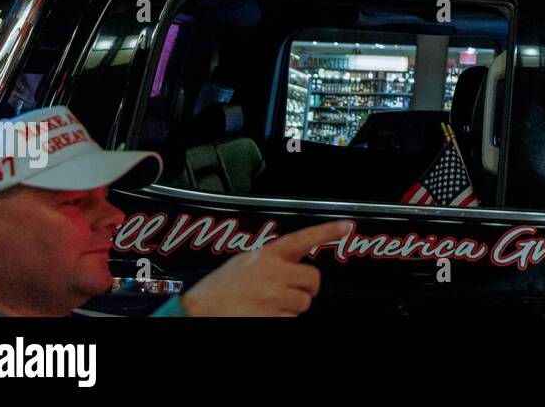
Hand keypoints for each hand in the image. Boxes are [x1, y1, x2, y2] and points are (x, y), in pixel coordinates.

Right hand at [178, 219, 353, 316]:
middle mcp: (274, 273)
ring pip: (303, 303)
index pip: (304, 239)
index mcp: (266, 255)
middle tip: (280, 292)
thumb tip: (291, 260)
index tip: (348, 226)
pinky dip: (280, 319)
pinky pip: (291, 319)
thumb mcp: (243, 263)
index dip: (329, 232)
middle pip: (312, 281)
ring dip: (290, 307)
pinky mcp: (272, 318)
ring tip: (264, 304)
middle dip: (302, 288)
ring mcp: (274, 297)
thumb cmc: (216, 291)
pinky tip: (261, 315)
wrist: (196, 314)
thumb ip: (269, 259)